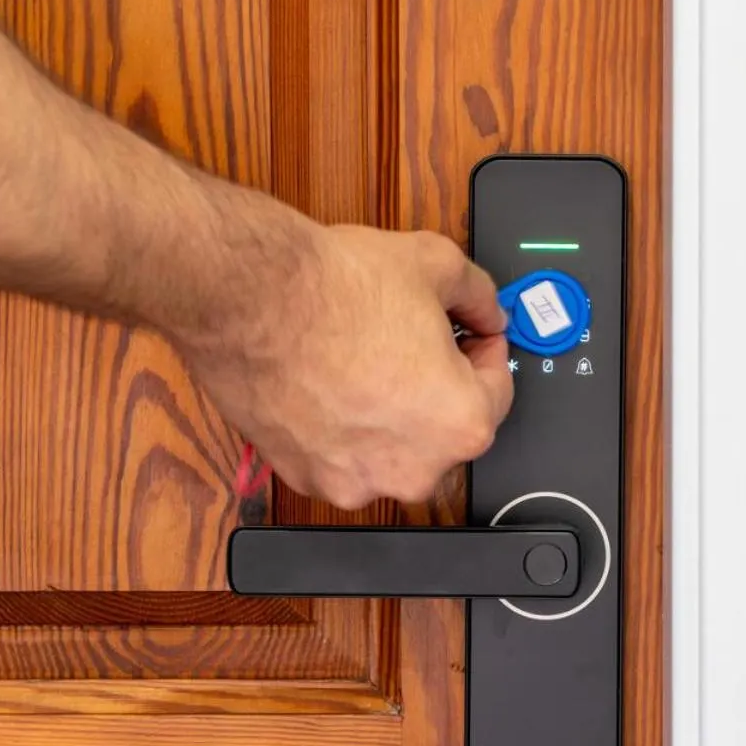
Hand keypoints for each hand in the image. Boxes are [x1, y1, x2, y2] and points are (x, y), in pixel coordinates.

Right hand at [172, 218, 513, 509]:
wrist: (249, 299)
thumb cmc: (334, 290)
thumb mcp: (437, 264)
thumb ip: (479, 297)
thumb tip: (486, 311)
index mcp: (461, 425)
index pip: (496, 391)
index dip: (484, 351)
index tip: (469, 335)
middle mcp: (413, 469)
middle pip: (444, 428)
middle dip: (435, 385)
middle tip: (411, 340)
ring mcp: (356, 481)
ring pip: (392, 447)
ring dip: (389, 412)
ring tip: (363, 359)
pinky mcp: (306, 478)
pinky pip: (342, 456)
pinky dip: (342, 428)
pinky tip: (327, 384)